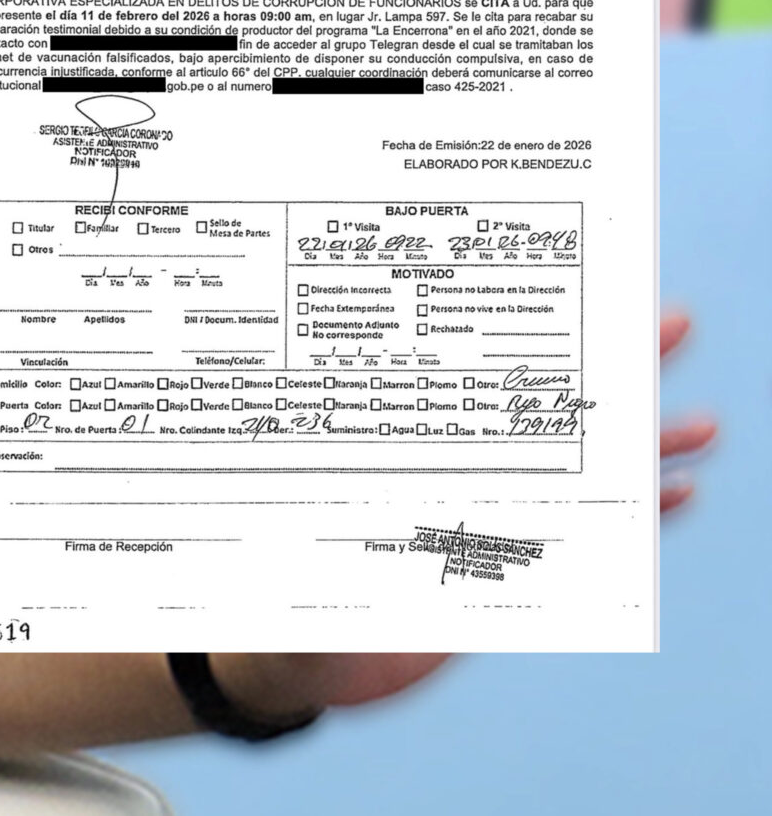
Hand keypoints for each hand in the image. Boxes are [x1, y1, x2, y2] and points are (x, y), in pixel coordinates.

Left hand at [218, 310, 716, 721]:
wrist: (299, 662)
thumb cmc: (272, 597)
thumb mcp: (266, 571)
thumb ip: (275, 562)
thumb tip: (260, 533)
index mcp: (391, 452)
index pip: (461, 378)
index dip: (514, 336)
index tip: (569, 294)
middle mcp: (441, 473)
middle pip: (528, 406)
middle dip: (597, 366)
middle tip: (666, 325)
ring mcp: (478, 517)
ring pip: (569, 469)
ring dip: (633, 444)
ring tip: (695, 424)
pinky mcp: (502, 572)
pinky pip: (580, 538)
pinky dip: (628, 519)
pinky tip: (672, 494)